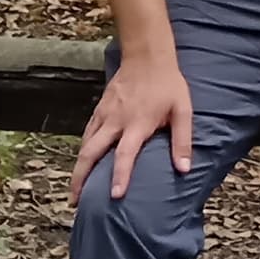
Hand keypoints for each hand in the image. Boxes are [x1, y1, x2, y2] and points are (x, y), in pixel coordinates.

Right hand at [77, 47, 194, 200]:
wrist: (147, 57)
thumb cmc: (168, 85)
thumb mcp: (182, 111)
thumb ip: (182, 140)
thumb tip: (184, 169)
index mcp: (137, 124)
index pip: (125, 154)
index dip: (120, 176)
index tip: (115, 196)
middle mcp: (116, 121)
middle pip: (91, 153)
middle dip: (81, 178)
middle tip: (75, 200)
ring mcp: (105, 115)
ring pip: (85, 144)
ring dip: (78, 167)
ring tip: (75, 189)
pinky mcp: (99, 109)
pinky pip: (87, 133)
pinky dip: (82, 150)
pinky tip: (82, 162)